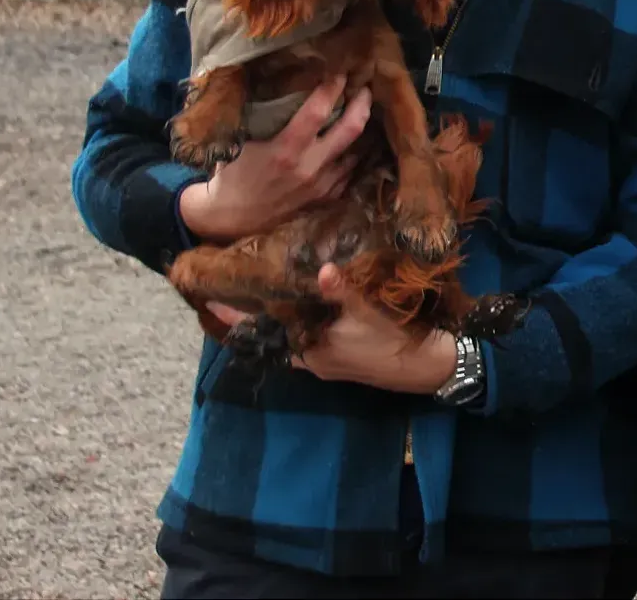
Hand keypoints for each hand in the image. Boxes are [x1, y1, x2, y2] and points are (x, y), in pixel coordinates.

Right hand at [177, 77, 371, 242]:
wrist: (229, 218)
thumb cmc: (231, 173)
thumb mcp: (241, 140)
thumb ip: (266, 117)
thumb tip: (283, 84)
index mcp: (286, 150)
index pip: (318, 111)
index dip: (333, 87)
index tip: (341, 71)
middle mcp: (309, 168)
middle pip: (351, 129)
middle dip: (362, 104)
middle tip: (365, 89)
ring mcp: (320, 186)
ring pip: (356, 152)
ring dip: (361, 131)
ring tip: (362, 112)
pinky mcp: (324, 200)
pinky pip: (348, 174)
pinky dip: (352, 156)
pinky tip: (352, 145)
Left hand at [201, 265, 455, 392]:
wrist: (426, 367)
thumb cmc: (393, 341)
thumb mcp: (370, 313)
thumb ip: (344, 292)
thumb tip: (325, 270)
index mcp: (309, 350)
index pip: (261, 332)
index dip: (236, 317)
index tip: (209, 297)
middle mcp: (311, 358)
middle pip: (270, 335)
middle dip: (251, 314)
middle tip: (230, 286)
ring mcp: (325, 360)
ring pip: (288, 337)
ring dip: (274, 318)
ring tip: (260, 288)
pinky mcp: (339, 357)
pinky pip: (306, 337)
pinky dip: (297, 320)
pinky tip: (301, 302)